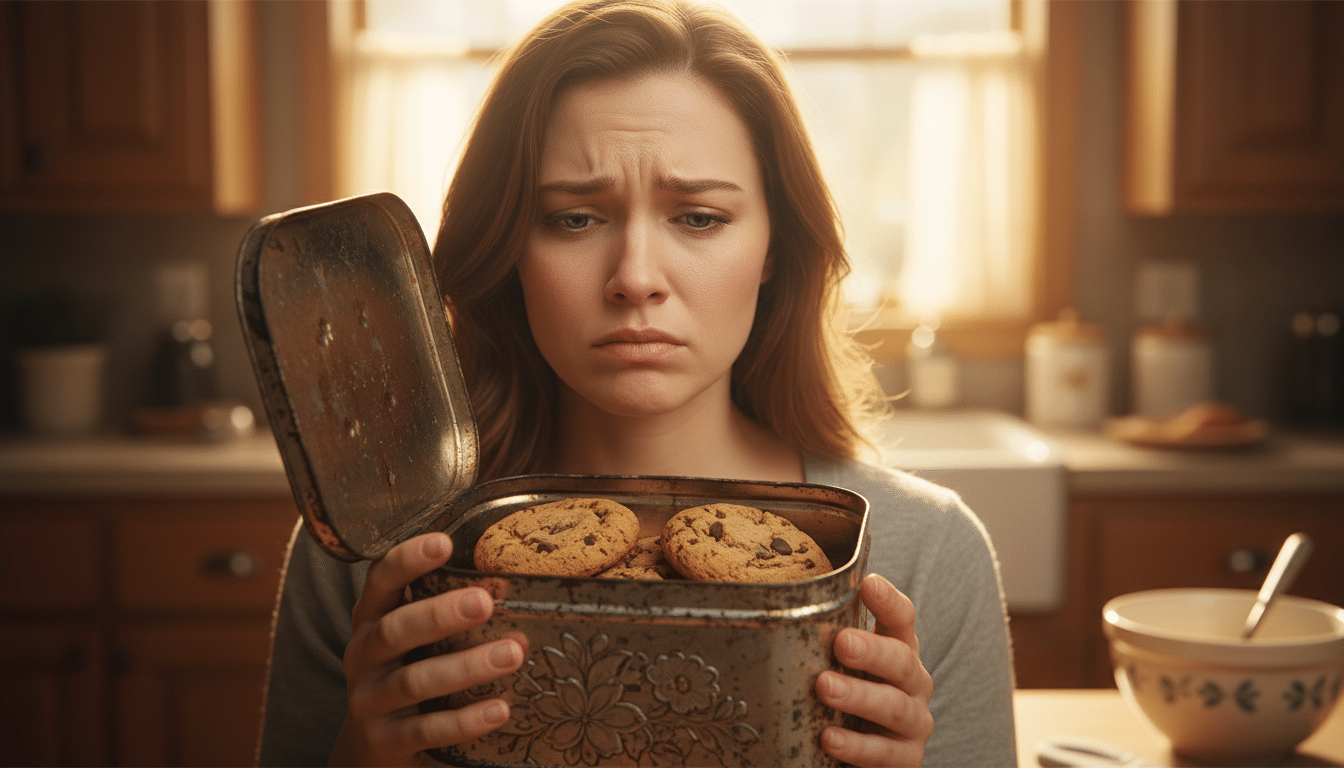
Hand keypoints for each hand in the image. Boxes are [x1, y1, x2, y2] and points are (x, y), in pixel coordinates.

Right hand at [329, 532, 527, 766]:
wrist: (370, 746)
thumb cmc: (405, 670)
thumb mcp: (411, 637)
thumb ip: (441, 607)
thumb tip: (512, 579)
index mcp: (370, 618)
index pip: (380, 581)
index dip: (407, 561)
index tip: (444, 542)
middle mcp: (363, 655)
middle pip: (395, 630)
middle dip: (440, 614)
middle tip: (486, 602)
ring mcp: (369, 700)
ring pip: (415, 681)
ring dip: (466, 667)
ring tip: (512, 653)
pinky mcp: (385, 740)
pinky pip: (427, 730)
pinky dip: (466, 721)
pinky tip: (500, 709)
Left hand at [816, 573, 933, 766]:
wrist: (862, 754)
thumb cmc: (847, 698)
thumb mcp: (840, 664)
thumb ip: (822, 637)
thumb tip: (770, 604)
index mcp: (898, 650)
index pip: (901, 619)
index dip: (888, 601)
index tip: (868, 584)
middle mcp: (912, 682)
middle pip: (900, 660)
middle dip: (871, 650)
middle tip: (841, 642)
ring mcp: (913, 722)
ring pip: (893, 706)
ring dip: (859, 696)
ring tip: (825, 687)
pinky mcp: (906, 759)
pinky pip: (884, 754)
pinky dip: (856, 746)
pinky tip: (828, 738)